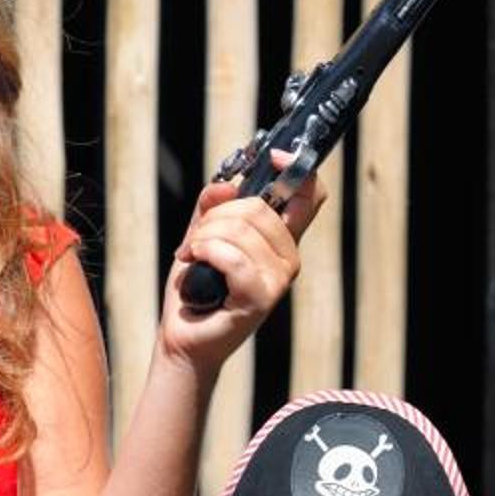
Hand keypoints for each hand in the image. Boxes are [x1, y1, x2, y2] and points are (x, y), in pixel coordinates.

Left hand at [160, 163, 316, 367]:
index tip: (274, 157)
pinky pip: (233, 255)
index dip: (297, 168)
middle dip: (218, 214)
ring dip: (205, 236)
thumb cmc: (196, 288)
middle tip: (198, 239)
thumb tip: (230, 183)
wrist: (184, 338)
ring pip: (242, 227)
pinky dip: (205, 251)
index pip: (310, 195)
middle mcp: (288, 258)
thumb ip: (214, 204)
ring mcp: (278, 279)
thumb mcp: (201, 234)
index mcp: (281, 239)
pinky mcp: (261, 297)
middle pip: (261, 205)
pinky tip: (193, 262)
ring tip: (193, 255)